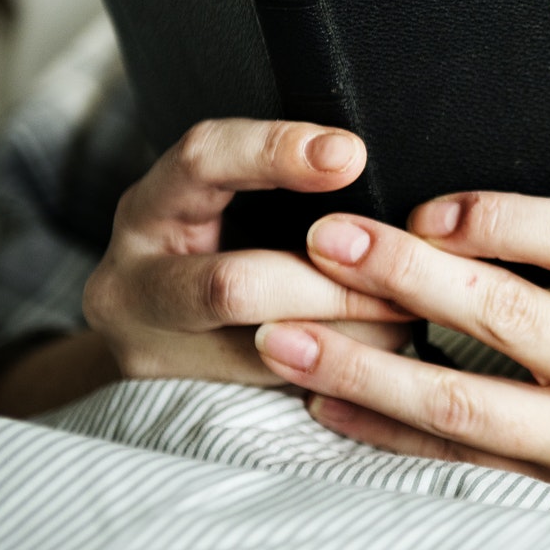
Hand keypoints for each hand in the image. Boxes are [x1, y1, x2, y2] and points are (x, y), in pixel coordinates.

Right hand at [81, 119, 412, 386]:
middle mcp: (134, 280)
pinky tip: (390, 342)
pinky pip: (282, 383)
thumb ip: (279, 181)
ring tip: (416, 308)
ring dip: (352, 330)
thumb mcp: (218, 197)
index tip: (349, 154)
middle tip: (405, 267)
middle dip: (331, 282)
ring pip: (264, 348)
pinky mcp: (187, 395)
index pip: (201, 161)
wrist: (146, 330)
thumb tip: (378, 180)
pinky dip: (345, 362)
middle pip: (235, 284)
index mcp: (149, 208)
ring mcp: (152, 348)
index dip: (274, 153)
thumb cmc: (206, 241)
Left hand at [253, 190, 549, 549]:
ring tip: (284, 334)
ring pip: (467, 404)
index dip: (503, 218)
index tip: (428, 205)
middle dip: (408, 275)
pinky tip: (322, 401)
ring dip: (366, 364)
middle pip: (512, 320)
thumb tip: (442, 215)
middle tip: (326, 240)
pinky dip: (382, 430)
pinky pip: (454, 460)